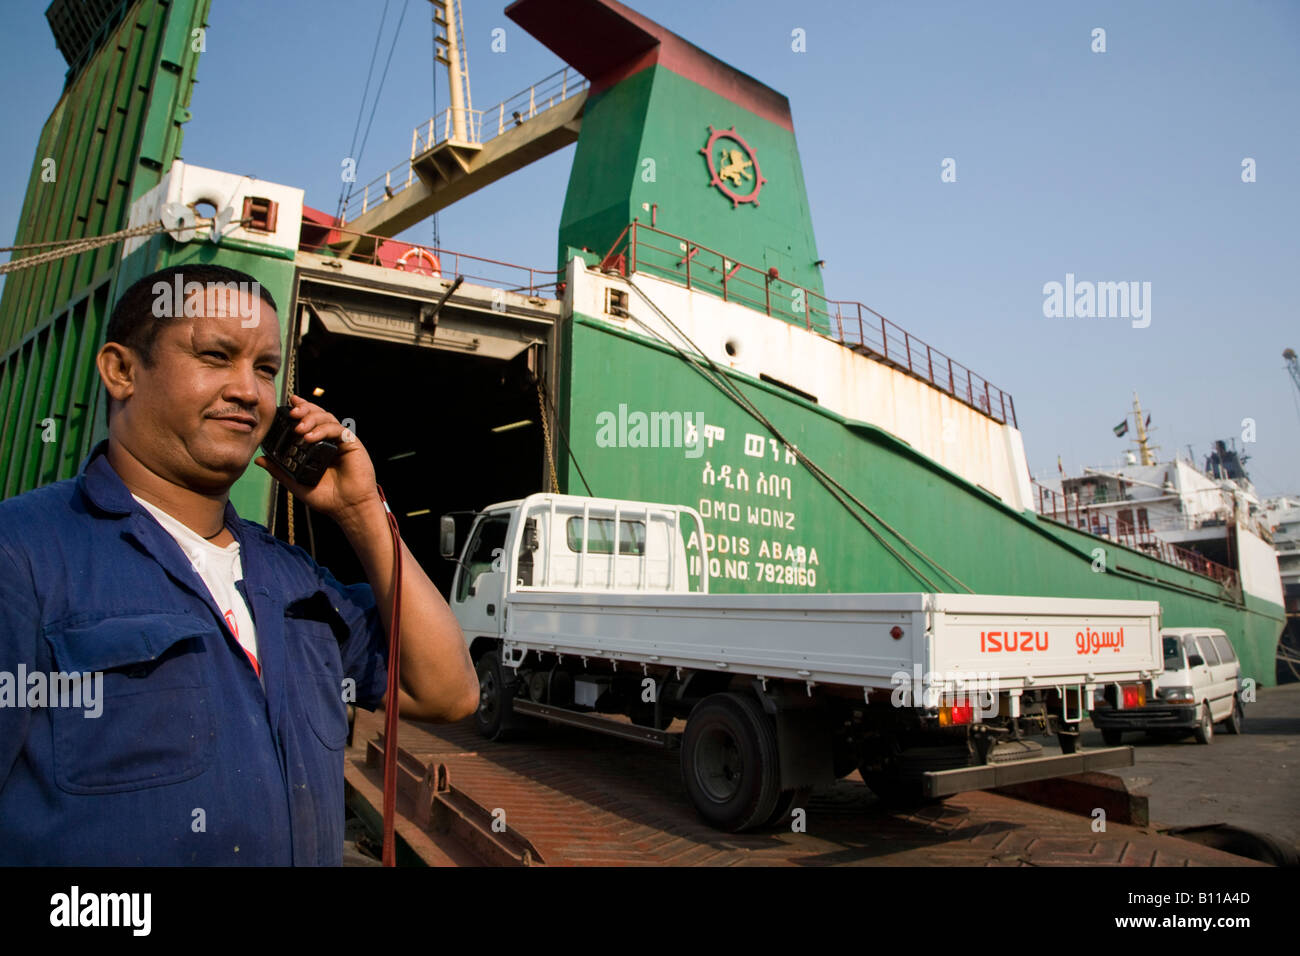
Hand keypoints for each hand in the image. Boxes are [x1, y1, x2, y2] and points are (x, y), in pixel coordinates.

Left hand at [254, 394, 377, 523]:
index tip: (288, 403)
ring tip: (299, 428)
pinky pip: (337, 429)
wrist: (347, 508)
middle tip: (292, 413)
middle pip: (318, 414)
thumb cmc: (326, 497)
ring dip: (312, 418)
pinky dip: (323, 430)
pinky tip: (310, 438)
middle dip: (304, 410)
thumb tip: (259, 459)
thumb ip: (279, 469)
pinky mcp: (351, 443)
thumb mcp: (296, 482)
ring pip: (327, 418)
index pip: (308, 421)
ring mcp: (340, 441)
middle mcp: (329, 440)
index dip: (300, 409)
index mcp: (317, 445)